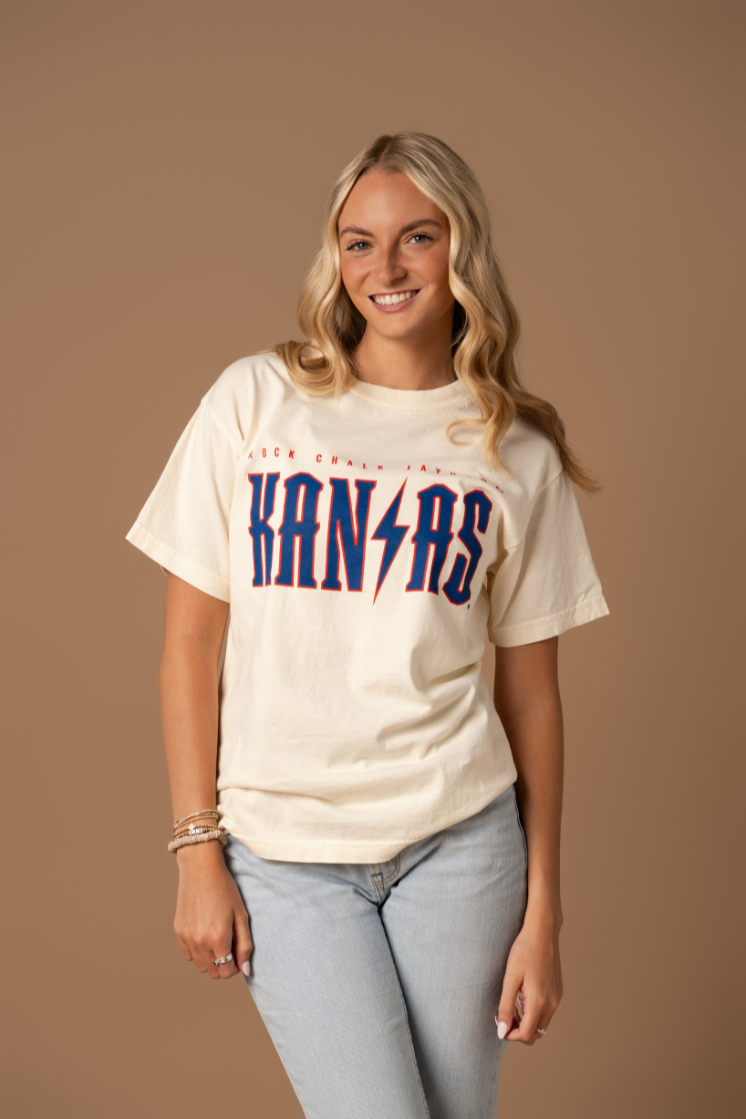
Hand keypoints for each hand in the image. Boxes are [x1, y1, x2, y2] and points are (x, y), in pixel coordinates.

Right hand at [173, 841, 252, 979]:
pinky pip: (187, 955)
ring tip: (217, 940)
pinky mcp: (178, 931)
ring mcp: (187, 937)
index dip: (235, 967)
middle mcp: (200, 942)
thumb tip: (246, 971)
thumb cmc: (225, 889)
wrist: (201, 869)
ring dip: (210, 960)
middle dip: (224, 965)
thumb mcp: (241, 915)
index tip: (238, 955)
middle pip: (213, 972)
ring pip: (199, 966)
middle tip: (229, 946)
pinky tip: (204, 935)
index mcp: (218, 938)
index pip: (226, 972)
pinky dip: (197, 951)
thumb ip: (245, 945)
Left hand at [495, 908, 562, 1044]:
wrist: (542, 932)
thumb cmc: (524, 952)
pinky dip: (534, 1012)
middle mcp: (551, 1004)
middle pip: (535, 1034)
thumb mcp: (510, 979)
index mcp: (539, 1002)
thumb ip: (505, 1007)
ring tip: (514, 1002)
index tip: (499, 1022)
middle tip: (505, 1012)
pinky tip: (524, 994)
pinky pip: (547, 1012)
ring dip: (527, 1021)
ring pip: (541, 1024)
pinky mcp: (558, 992)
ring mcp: (557, 998)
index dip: (510, 1034)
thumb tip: (502, 1031)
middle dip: (518, 1029)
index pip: (526, 1035)